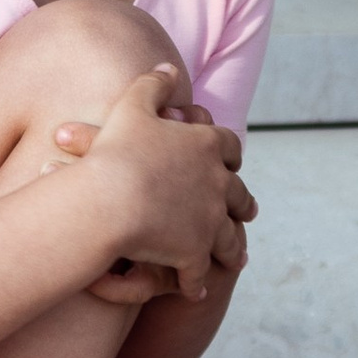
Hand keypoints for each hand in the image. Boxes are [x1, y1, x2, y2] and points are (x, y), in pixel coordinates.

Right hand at [46, 90, 255, 303]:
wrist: (111, 198)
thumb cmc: (116, 149)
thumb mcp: (132, 105)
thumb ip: (152, 84)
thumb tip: (168, 67)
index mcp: (207, 145)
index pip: (230, 148)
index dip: (230, 155)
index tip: (232, 163)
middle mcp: (218, 183)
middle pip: (238, 196)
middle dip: (241, 204)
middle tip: (247, 211)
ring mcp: (209, 220)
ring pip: (228, 238)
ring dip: (232, 248)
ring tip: (236, 257)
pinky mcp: (195, 252)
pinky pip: (199, 272)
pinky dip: (198, 282)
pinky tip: (198, 290)